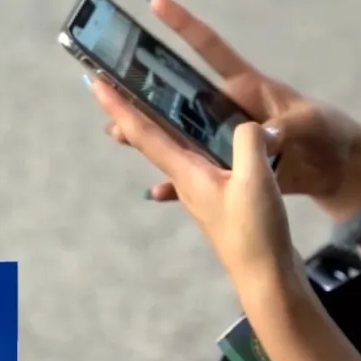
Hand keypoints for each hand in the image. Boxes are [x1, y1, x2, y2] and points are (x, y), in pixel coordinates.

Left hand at [94, 81, 297, 276]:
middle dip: (130, 113)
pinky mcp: (223, 200)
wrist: (266, 277)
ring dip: (158, 128)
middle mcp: (187, 181)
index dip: (119, 106)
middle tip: (111, 88)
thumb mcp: (255, 179)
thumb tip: (251, 123)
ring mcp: (203, 192)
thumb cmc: (255, 231)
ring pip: (174, 151)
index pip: (144, 133)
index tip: (94, 83)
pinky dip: (196, 144)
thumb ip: (248, 142)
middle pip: (151, 141)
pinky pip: (201, 162)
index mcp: (187, 172)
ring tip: (153, 106)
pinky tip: (210, 145)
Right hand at [103, 0, 360, 218]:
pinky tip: (156, 191)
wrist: (340, 170)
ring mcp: (228, 138)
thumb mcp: (310, 125)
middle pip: (181, 95)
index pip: (210, 49)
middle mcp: (230, 109)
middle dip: (146, 88)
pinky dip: (178, 183)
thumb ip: (286, 129)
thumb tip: (262, 138)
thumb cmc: (328, 132)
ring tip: (117, 132)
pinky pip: (198, 172)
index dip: (184, 25)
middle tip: (110, 84)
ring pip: (181, 133)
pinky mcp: (233, 167)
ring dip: (151, 133)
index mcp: (247, 86)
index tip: (155, 0)